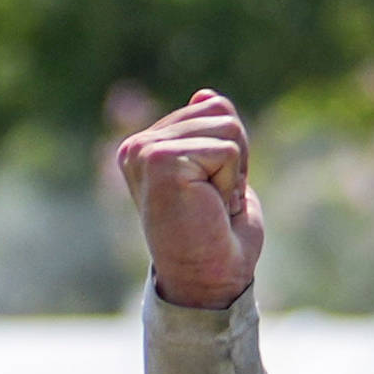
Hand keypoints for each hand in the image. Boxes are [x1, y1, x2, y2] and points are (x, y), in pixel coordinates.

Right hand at [115, 89, 263, 308]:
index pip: (212, 106)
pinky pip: (227, 149)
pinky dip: (231, 182)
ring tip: (212, 205)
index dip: (232, 152)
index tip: (214, 193)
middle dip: (236, 158)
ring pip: (227, 126)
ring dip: (234, 172)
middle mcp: (137, 146)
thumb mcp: (219, 173)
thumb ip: (209, 133)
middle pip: (220, 109)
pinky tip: (211, 208)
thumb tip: (206, 93)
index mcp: (146, 147)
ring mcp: (144, 151)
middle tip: (215, 202)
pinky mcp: (159, 160)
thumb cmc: (218, 236)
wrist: (209, 280)